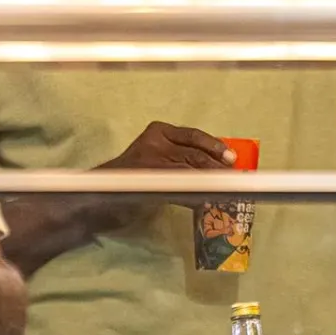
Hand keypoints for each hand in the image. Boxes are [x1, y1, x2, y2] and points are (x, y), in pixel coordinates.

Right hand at [94, 121, 236, 220]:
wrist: (99, 193)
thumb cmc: (134, 176)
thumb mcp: (156, 156)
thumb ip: (180, 156)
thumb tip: (216, 165)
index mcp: (158, 131)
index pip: (193, 135)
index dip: (215, 146)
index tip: (232, 157)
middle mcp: (154, 143)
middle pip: (194, 155)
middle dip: (218, 168)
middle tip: (236, 179)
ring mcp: (151, 163)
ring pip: (190, 172)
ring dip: (212, 184)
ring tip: (228, 192)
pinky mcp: (149, 184)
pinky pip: (181, 191)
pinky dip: (198, 198)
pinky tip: (209, 203)